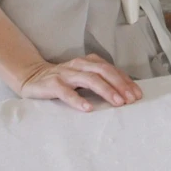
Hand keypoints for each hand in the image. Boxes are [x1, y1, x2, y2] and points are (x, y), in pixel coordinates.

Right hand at [16, 53, 142, 111]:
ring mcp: (66, 74)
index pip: (112, 70)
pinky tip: (88, 108)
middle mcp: (80, 65)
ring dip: (106, 90)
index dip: (126, 81)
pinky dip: (78, 100)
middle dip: (120, 85)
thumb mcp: (84, 77)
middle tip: (131, 99)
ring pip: (89, 79)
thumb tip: (124, 92)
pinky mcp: (52, 84)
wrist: (32, 77)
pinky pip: (66, 92)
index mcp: (89, 62)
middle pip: (104, 72)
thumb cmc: (64, 80)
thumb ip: (100, 81)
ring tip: (117, 102)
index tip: (137, 94)